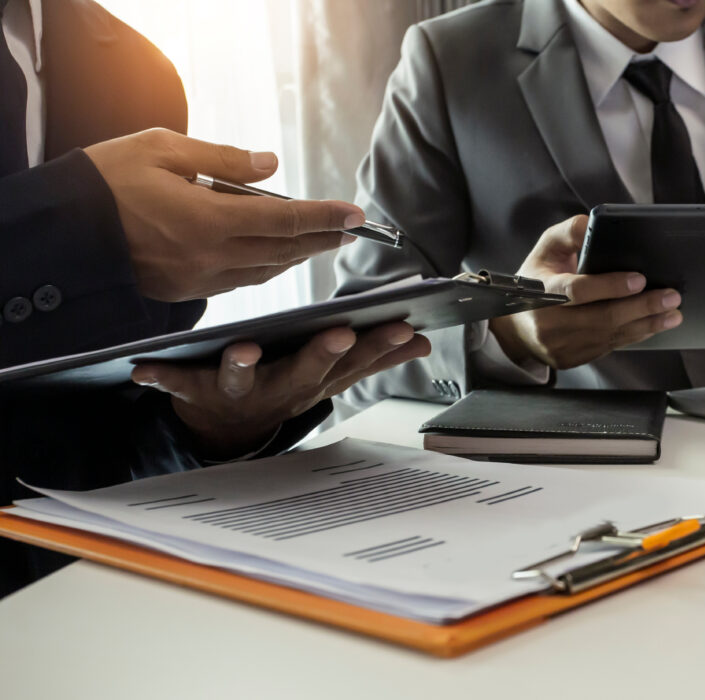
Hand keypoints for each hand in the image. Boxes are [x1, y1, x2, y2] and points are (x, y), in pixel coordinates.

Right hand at [85, 128, 366, 302]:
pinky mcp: (185, 290)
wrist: (60, 232)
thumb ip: (222, 160)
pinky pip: (240, 280)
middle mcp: (211, 257)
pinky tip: (276, 256)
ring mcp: (199, 279)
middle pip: (283, 250)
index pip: (284, 219)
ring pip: (264, 270)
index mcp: (210, 221)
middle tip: (350, 230)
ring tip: (321, 241)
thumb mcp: (163, 149)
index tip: (355, 215)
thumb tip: (269, 165)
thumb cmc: (106, 181)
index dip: (324, 218)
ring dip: (297, 256)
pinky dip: (266, 267)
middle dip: (320, 239)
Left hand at [130, 323, 430, 459]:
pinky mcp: (200, 394)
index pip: (356, 362)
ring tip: (243, 349)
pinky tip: (143, 368)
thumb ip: (377, 358)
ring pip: (245, 381)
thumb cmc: (286, 387)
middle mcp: (282, 390)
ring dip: (243, 367)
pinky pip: (180, 385)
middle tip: (342, 333)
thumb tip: (422, 340)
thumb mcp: (334, 377)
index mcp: (317, 381)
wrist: (232, 432)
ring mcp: (242, 394)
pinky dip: (162, 378)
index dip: (381, 347)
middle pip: (306, 373)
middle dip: (325, 353)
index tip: (404, 327)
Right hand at [488, 215, 682, 369]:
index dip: (610, 286)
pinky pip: (610, 347)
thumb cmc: (536, 279)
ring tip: (673, 312)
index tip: (640, 278)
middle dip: (642, 307)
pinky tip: (654, 324)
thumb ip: (569, 232)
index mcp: (539, 291)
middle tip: (671, 296)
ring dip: (647, 324)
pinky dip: (635, 335)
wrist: (516, 325)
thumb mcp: (545, 248)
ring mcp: (560, 346)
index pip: (577, 292)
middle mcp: (549, 323)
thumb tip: (594, 224)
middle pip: (602, 318)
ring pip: (610, 336)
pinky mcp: (571, 359)